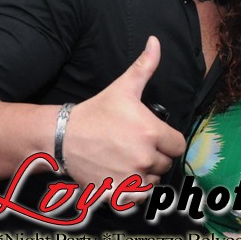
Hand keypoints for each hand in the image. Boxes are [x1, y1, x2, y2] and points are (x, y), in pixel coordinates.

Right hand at [65, 37, 185, 188]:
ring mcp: (131, 179)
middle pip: (166, 164)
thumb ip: (144, 66)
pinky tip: (121, 175)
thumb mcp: (122, 88)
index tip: (152, 137)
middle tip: (135, 146)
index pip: (178, 145)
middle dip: (155, 156)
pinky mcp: (119, 195)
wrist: (62, 138)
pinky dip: (134, 191)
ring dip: (146, 175)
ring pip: (154, 182)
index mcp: (151, 133)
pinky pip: (139, 198)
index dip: (167, 141)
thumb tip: (155, 41)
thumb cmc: (95, 113)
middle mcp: (145, 158)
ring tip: (127, 160)